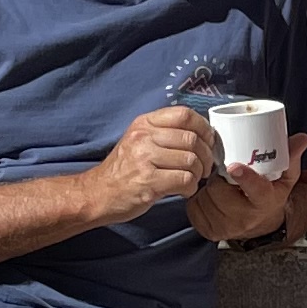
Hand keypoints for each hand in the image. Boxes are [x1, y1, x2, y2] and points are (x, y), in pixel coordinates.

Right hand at [95, 105, 219, 219]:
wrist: (98, 193)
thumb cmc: (124, 169)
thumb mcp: (138, 140)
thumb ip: (165, 132)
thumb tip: (202, 133)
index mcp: (144, 123)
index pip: (184, 114)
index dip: (204, 128)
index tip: (209, 141)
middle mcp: (143, 137)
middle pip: (192, 139)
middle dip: (206, 156)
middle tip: (204, 167)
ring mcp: (145, 158)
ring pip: (191, 160)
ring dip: (199, 174)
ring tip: (192, 180)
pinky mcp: (149, 181)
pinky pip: (185, 180)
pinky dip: (190, 187)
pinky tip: (183, 190)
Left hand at [187, 132, 306, 245]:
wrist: (260, 223)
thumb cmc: (269, 196)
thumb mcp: (284, 178)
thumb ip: (290, 157)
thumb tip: (301, 138)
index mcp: (265, 201)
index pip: (256, 189)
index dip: (245, 177)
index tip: (235, 167)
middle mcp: (245, 218)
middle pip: (220, 189)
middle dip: (219, 178)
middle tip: (225, 173)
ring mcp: (226, 228)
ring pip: (205, 197)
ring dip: (208, 187)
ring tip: (220, 185)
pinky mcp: (210, 232)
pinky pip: (194, 208)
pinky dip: (198, 199)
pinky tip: (210, 198)